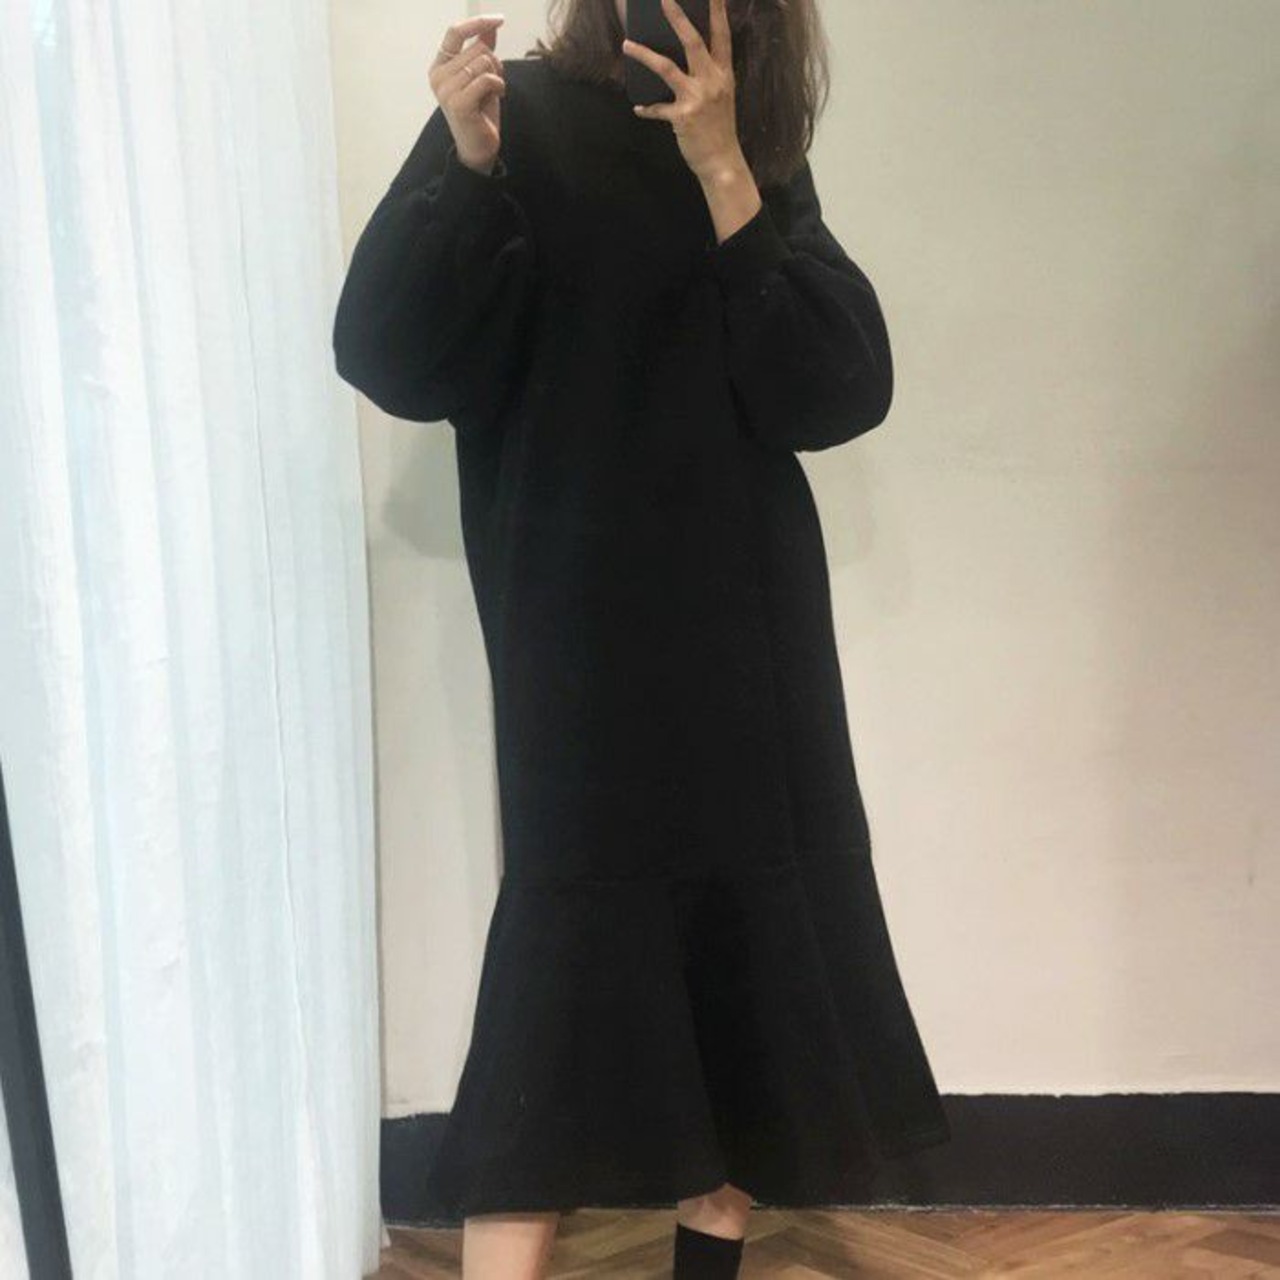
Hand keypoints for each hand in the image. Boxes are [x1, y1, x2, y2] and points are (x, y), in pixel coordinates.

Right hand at [429, 15, 508, 173]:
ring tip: (494, 92)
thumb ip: (483, 51)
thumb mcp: (482, 77)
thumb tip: (491, 26)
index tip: (498, 19)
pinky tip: (498, 97)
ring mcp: (446, 90)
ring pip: (484, 62)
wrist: (479, 148)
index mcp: (439, 67)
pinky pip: (487, 78)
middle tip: (495, 82)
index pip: (455, 32)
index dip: (477, 23)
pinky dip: (499, 86)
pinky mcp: (459, 103)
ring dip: (498, 76)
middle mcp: (438, 76)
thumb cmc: (480, 113)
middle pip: (477, 48)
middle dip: (494, 62)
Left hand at [622, 0, 744, 184]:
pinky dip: (646, 108)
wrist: (722, 162)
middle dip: (677, 18)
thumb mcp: (722, 96)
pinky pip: (657, 108)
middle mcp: (712, 82)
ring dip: (644, 54)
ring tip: (626, 44)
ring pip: (666, 68)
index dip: (717, 11)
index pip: (722, 36)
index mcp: (724, 74)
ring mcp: (696, 98)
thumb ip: (708, 75)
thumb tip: (684, 58)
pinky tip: (638, 108)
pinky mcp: (682, 117)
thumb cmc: (720, 129)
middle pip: (693, 42)